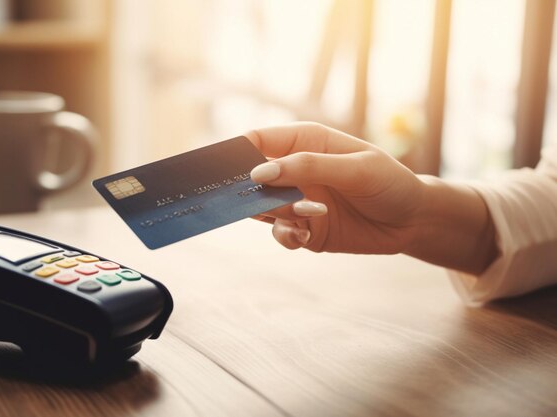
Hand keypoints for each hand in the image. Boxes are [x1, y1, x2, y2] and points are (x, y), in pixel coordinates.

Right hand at [247, 122, 424, 253]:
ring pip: (262, 207)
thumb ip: (309, 168)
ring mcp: (297, 201)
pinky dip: (286, 236)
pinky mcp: (305, 228)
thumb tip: (259, 173)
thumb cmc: (390, 183)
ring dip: (274, 213)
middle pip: (252, 177)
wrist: (413, 221)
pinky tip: (304, 235)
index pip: (258, 140)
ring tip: (305, 215)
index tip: (222, 170)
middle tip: (246, 200)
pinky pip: (280, 233)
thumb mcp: (357, 169)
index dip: (237, 152)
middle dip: (245, 190)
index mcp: (305, 142)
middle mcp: (296, 170)